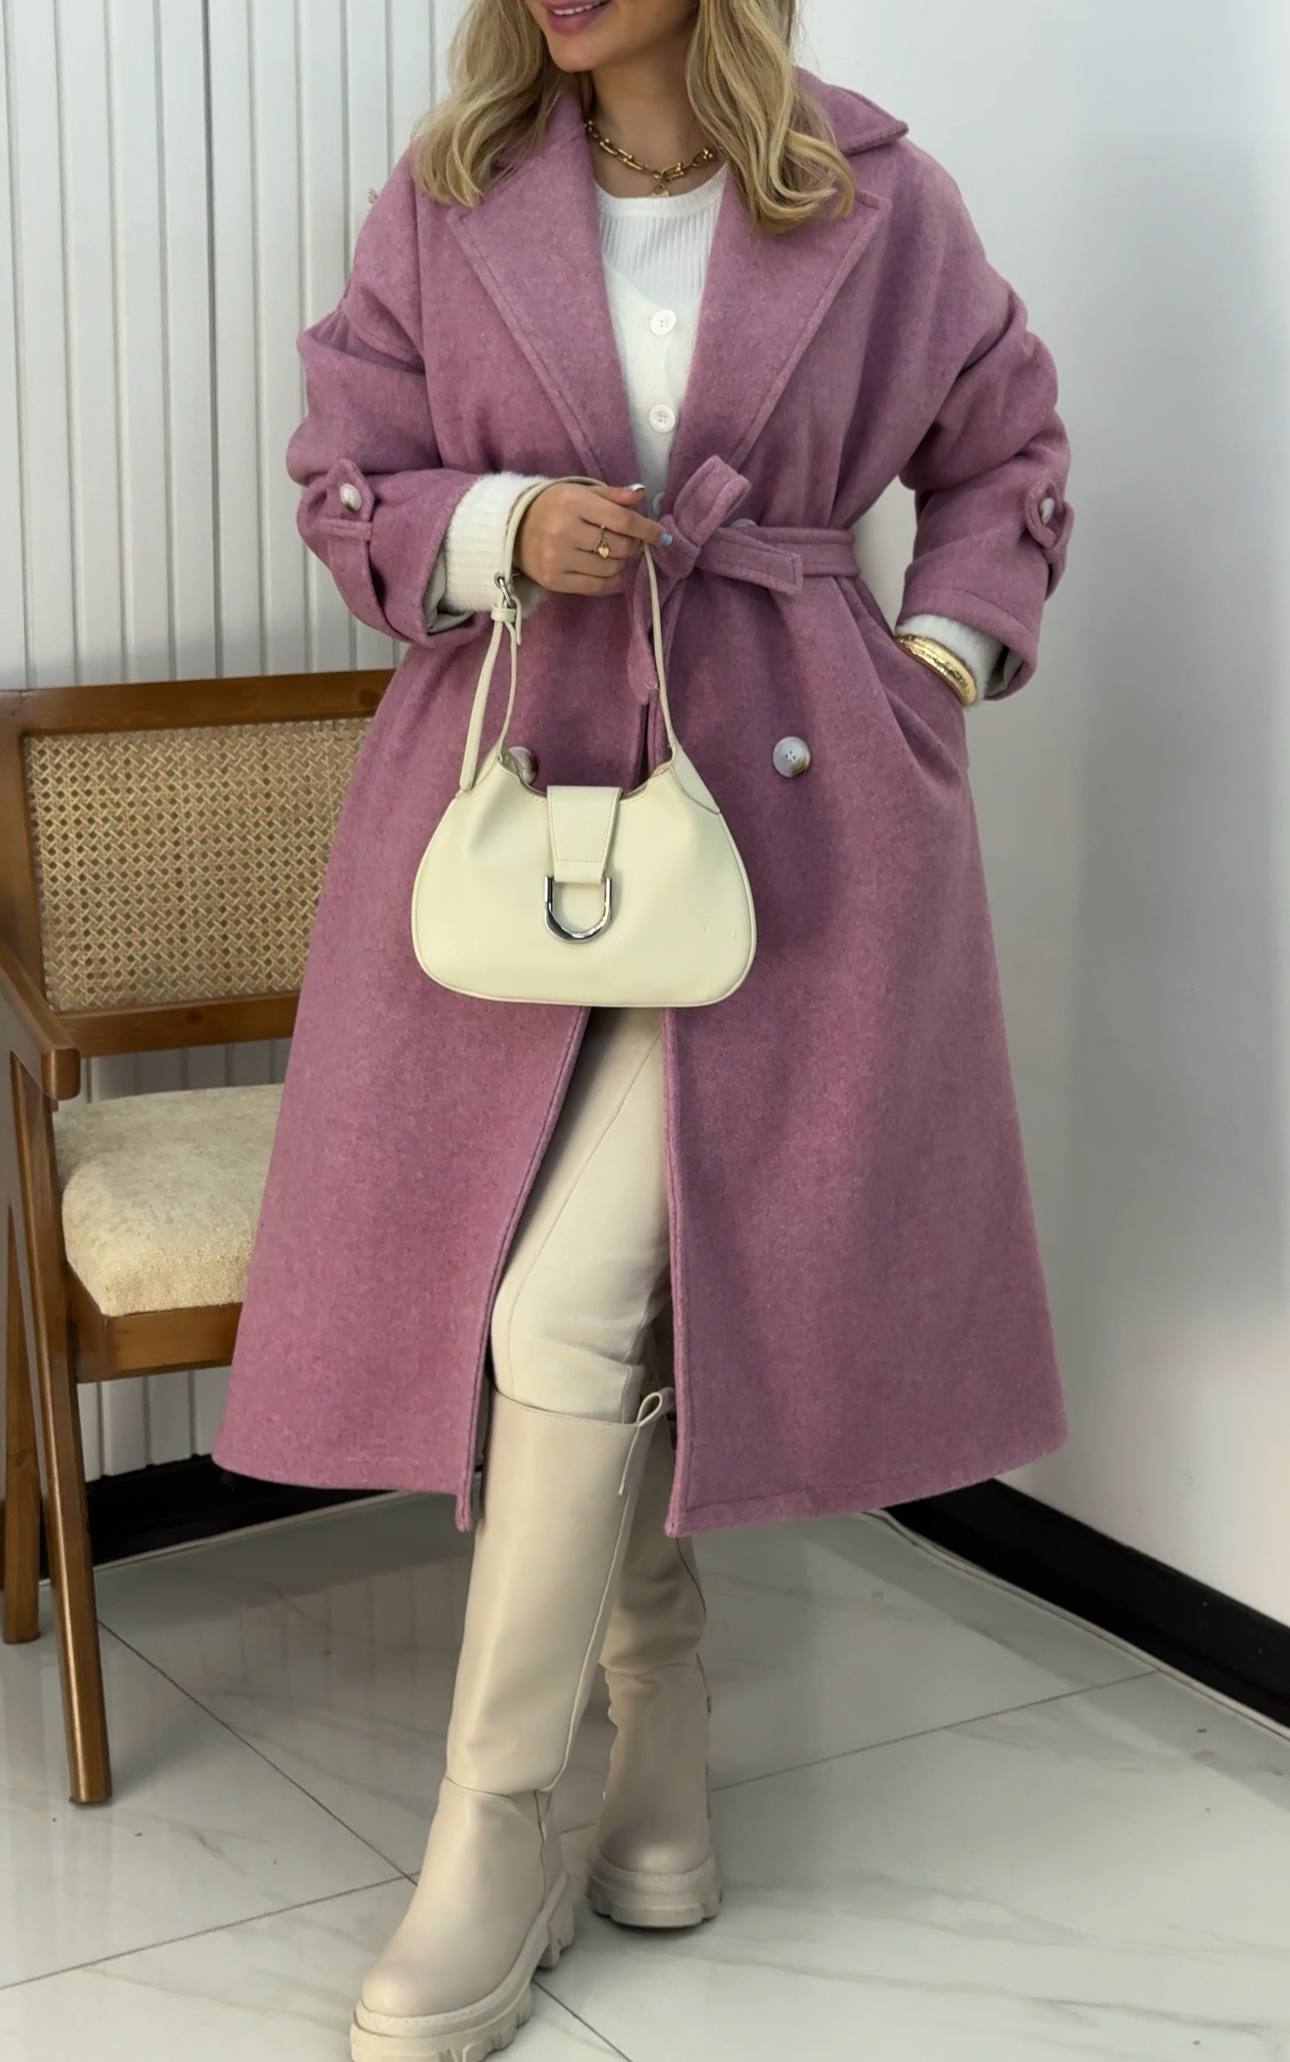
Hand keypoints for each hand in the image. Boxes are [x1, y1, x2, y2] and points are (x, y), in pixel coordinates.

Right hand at [515, 481, 666, 596]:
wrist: (511, 528)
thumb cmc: (551, 506)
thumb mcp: (579, 492)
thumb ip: (612, 495)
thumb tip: (642, 495)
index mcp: (573, 503)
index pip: (622, 520)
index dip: (647, 529)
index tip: (662, 536)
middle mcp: (564, 531)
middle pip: (620, 547)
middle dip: (634, 546)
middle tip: (631, 541)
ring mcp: (558, 559)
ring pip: (611, 568)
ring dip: (622, 563)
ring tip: (616, 554)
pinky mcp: (555, 581)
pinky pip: (597, 587)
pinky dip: (613, 581)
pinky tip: (613, 572)